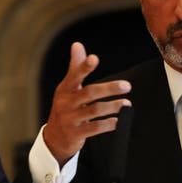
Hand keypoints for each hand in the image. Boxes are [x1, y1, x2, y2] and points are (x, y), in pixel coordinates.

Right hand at [44, 42, 131, 166]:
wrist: (54, 138)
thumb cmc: (65, 107)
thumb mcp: (67, 88)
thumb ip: (76, 67)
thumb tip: (77, 44)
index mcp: (65, 89)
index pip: (74, 75)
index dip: (83, 67)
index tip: (94, 58)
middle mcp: (66, 103)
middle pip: (89, 93)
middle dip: (109, 88)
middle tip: (127, 86)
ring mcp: (70, 119)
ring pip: (94, 110)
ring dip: (113, 106)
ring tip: (127, 103)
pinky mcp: (75, 134)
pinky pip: (95, 128)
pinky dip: (108, 124)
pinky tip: (119, 121)